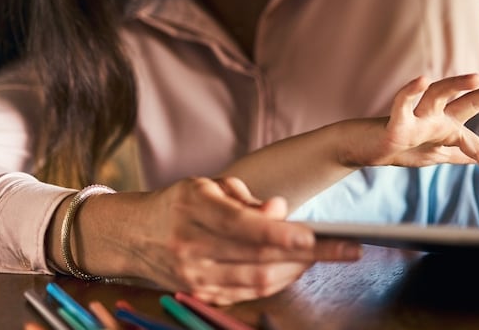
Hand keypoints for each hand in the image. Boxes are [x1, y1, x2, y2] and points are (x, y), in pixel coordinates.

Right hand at [109, 176, 361, 304]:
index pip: (245, 227)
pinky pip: (249, 292)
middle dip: (309, 255)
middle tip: (346, 248)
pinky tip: (297, 267)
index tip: (313, 234)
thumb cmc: (178, 204)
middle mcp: (192, 247)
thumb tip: (280, 211)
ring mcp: (195, 276)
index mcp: (194, 210)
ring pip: (258, 280)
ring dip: (298, 269)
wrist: (132, 236)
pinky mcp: (201, 293)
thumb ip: (245, 199)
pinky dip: (278, 281)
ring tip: (326, 254)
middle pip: (260, 258)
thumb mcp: (207, 186)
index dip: (282, 233)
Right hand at [353, 74, 478, 188]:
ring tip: (476, 77)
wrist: (362, 149)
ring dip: (456, 85)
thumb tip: (474, 158)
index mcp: (447, 128)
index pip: (477, 143)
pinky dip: (409, 93)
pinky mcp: (394, 123)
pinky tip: (420, 80)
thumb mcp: (431, 155)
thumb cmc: (397, 147)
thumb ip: (454, 153)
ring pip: (438, 95)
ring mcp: (416, 118)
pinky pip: (402, 105)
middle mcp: (436, 118)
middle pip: (469, 102)